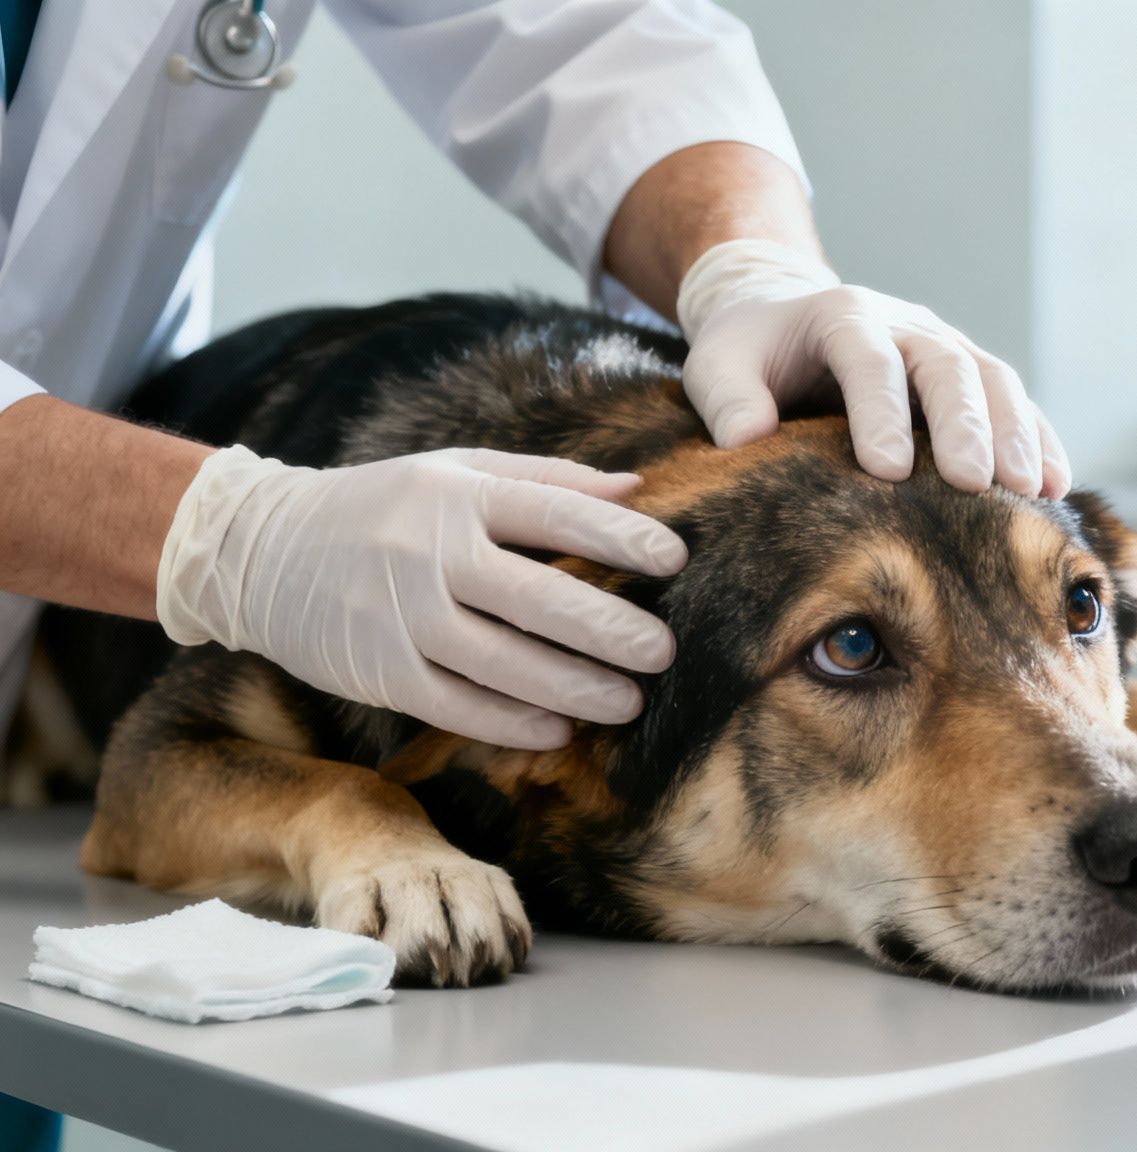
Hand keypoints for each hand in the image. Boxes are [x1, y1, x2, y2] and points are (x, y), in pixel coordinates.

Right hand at [157, 446, 687, 749]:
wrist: (258, 550)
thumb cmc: (384, 505)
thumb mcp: (456, 471)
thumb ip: (547, 479)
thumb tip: (637, 486)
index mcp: (460, 496)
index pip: (555, 513)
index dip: (619, 536)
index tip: (675, 559)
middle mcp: (433, 555)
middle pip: (537, 597)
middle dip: (608, 629)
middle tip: (663, 651)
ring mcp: (404, 618)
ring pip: (503, 662)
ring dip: (573, 688)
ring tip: (628, 703)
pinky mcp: (381, 672)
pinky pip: (457, 705)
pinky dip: (511, 723)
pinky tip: (558, 731)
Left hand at [675, 240, 1069, 498]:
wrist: (788, 319)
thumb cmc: (752, 354)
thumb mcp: (718, 364)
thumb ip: (725, 398)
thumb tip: (746, 438)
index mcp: (843, 317)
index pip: (869, 359)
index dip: (880, 412)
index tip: (886, 472)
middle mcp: (907, 326)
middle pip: (948, 367)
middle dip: (967, 426)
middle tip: (978, 485)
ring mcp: (947, 348)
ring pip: (995, 381)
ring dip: (1017, 435)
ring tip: (1033, 492)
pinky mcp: (972, 377)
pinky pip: (1017, 404)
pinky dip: (1040, 441)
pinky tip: (1057, 487)